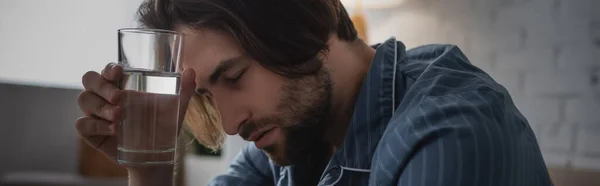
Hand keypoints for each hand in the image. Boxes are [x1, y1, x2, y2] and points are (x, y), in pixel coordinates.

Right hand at [75, 63, 195, 165]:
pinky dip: (96, 125)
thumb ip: (185, 90)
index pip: (108, 70)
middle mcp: (105, 97)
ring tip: (119, 116)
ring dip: (101, 107)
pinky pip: (81, 124)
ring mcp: (96, 113)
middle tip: (119, 97)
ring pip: (84, 99)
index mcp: (123, 85)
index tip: (119, 72)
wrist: (155, 156)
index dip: (109, 68)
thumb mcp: (176, 108)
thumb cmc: (163, 127)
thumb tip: (191, 70)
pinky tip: (113, 130)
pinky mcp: (91, 132)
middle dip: (102, 85)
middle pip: (89, 80)